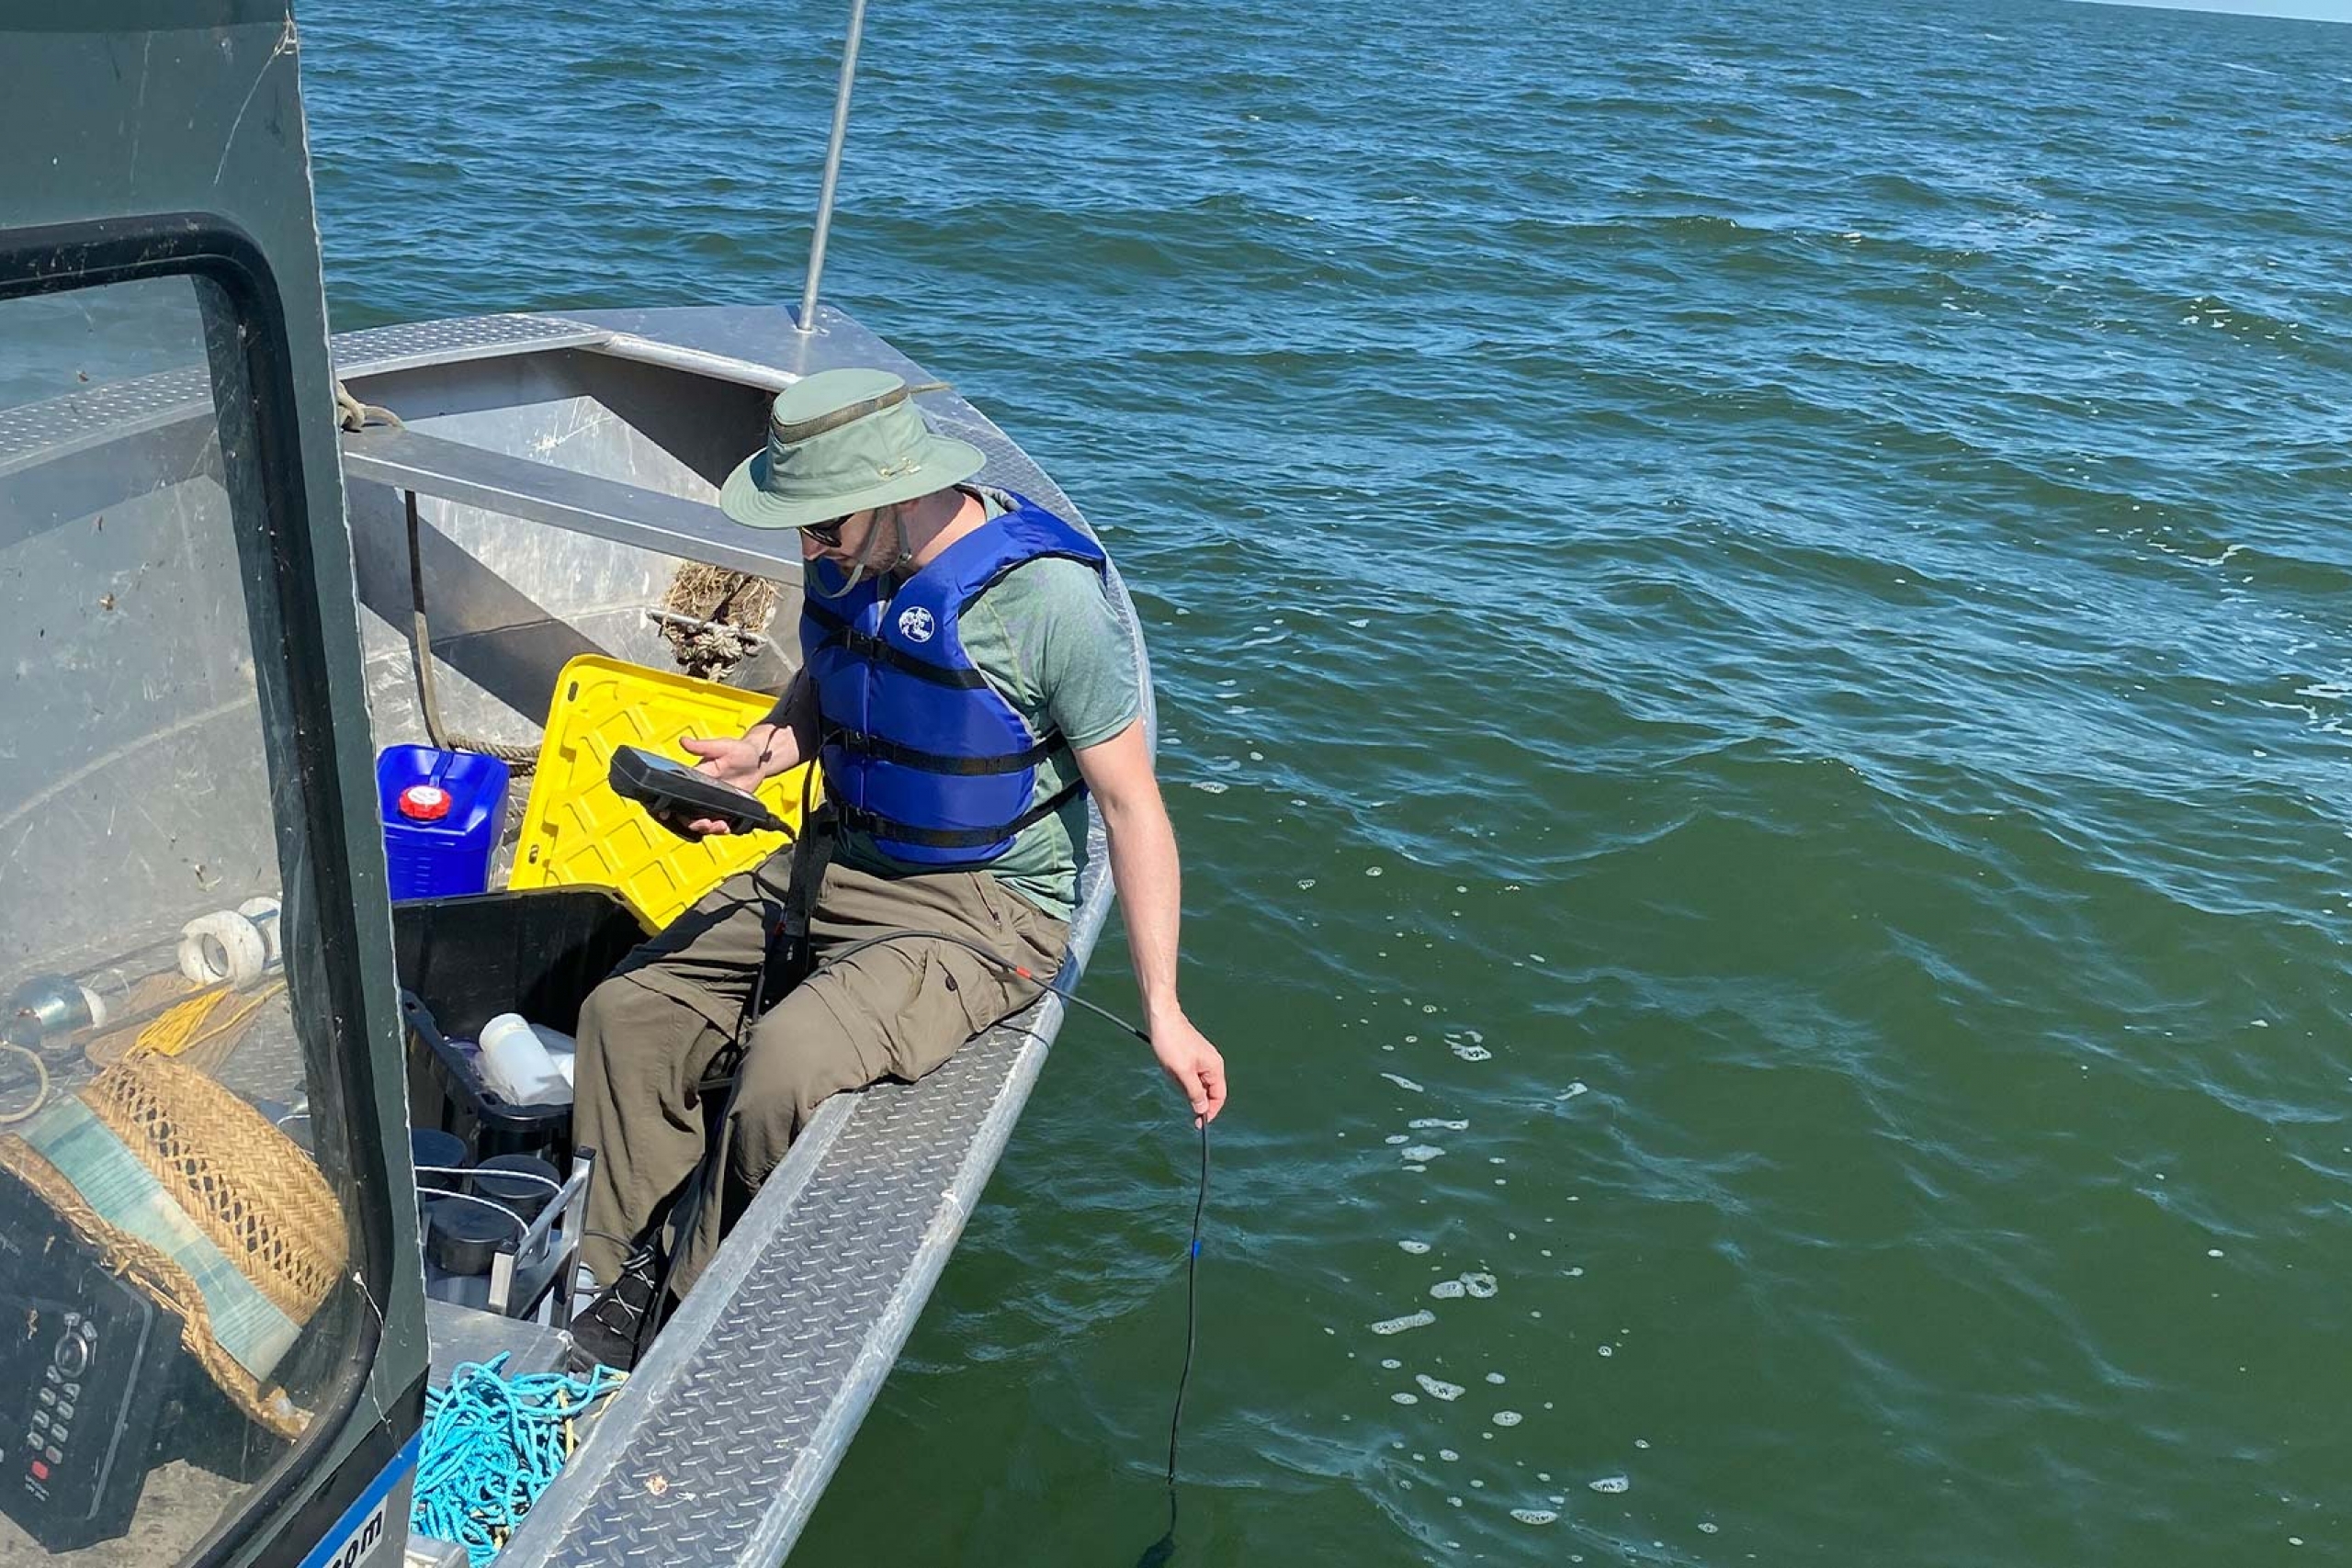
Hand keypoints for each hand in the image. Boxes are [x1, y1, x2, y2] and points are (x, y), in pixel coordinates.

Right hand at [676, 727, 782, 836]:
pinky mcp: (727, 810)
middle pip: (688, 815)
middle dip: (694, 824)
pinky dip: (722, 830)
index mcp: (696, 777)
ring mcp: (714, 803)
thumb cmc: (740, 750)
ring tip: (720, 826)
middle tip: (706, 823)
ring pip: (703, 822)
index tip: (666, 813)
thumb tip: (683, 741)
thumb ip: (703, 746)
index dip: (669, 806)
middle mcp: (702, 792)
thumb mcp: (722, 746)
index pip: (677, 793)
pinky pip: (720, 824)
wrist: (760, 761)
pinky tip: (728, 827)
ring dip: (708, 829)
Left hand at [1149, 1010, 1226, 1126]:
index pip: (1219, 1096)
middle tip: (1174, 1079)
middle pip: (1206, 1090)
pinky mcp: (1191, 1055)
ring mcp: (1202, 1058)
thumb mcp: (1182, 1072)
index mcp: (1214, 1067)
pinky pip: (1187, 1073)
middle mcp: (1212, 1063)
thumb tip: (1203, 1110)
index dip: (1210, 1111)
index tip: (1197, 1122)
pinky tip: (1167, 1063)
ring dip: (1181, 1082)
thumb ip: (1194, 1093)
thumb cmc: (1172, 1043)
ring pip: (1194, 1082)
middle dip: (1190, 1092)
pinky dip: (1177, 1074)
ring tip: (1170, 1066)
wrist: (1161, 1017)